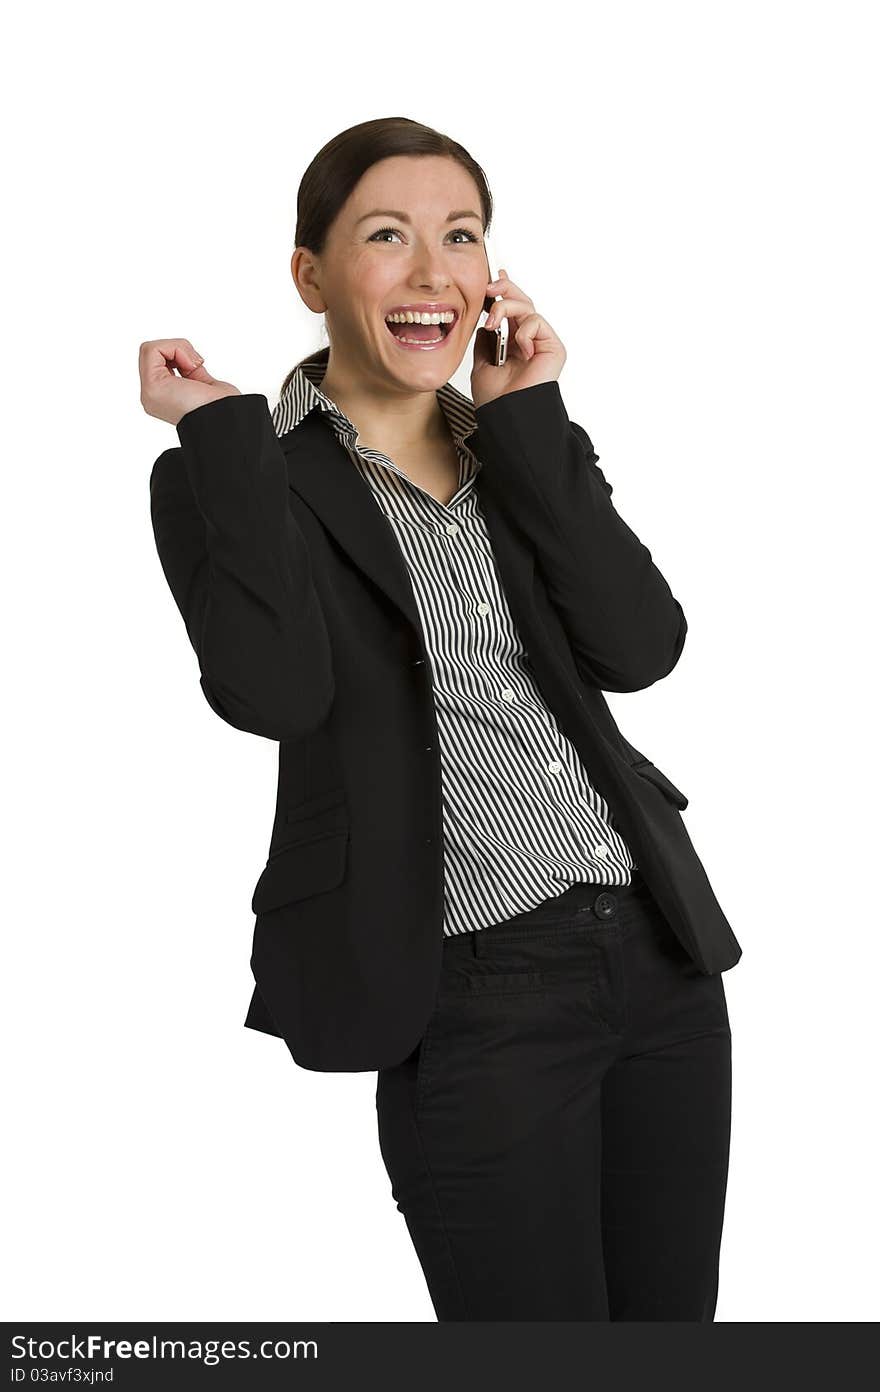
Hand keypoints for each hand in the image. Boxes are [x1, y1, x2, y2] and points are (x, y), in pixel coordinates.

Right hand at [139, 338, 241, 425]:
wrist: (228, 420)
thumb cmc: (224, 408)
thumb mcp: (205, 383)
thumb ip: (191, 371)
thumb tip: (188, 360)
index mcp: (165, 398)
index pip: (159, 361)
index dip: (180, 355)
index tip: (197, 367)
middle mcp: (154, 397)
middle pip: (153, 353)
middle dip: (178, 349)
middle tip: (196, 365)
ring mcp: (150, 393)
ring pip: (150, 349)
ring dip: (178, 348)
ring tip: (194, 367)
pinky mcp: (152, 388)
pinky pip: (152, 350)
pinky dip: (175, 349)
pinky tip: (191, 366)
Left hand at [470, 269, 566, 407]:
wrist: (506, 416)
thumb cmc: (495, 399)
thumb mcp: (482, 363)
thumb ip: (485, 341)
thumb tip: (485, 322)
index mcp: (513, 344)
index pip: (510, 311)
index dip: (502, 292)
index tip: (489, 280)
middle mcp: (529, 342)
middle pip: (522, 302)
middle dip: (504, 289)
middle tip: (489, 286)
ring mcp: (541, 344)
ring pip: (527, 307)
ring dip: (505, 307)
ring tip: (492, 323)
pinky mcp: (553, 347)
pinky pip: (536, 322)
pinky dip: (522, 330)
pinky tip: (518, 347)